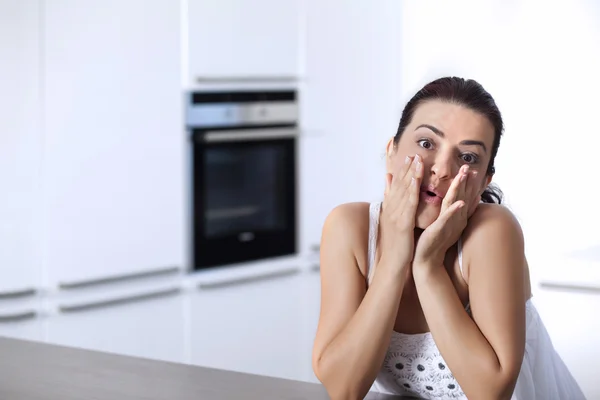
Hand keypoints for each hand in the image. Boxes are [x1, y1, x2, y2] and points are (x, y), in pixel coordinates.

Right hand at [379, 154, 422, 273]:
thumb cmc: (394, 245)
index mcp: (389, 209)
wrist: (392, 263)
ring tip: (417, 160)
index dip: (402, 171)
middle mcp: (390, 209)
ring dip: (411, 174)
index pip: (396, 186)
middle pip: (399, 185)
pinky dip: (413, 189)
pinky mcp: (402, 222)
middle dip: (407, 168)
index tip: (408, 158)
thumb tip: (391, 195)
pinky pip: (409, 203)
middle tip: (414, 153)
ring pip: (404, 190)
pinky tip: (418, 179)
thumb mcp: (391, 224)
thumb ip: (392, 207)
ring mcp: (395, 215)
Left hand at [413, 164, 478, 266]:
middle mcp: (456, 220)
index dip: (469, 184)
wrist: (427, 260)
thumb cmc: (433, 241)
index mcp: (456, 217)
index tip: (472, 169)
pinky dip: (454, 210)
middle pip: (464, 197)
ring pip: (456, 203)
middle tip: (470, 167)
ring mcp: (449, 225)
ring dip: (462, 189)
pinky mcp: (440, 230)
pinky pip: (448, 219)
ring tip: (465, 175)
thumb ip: (450, 211)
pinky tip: (461, 203)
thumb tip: (460, 201)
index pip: (464, 197)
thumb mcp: (444, 223)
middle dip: (467, 182)